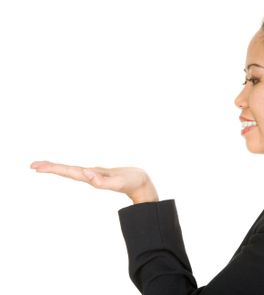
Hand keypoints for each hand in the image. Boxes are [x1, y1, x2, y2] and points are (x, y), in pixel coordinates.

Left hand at [30, 161, 158, 203]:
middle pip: (67, 171)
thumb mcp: (118, 182)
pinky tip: (71, 170)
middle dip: (50, 168)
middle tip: (32, 165)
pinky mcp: (100, 173)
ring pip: (72, 171)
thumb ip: (102, 181)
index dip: (53, 168)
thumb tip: (85, 174)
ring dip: (58, 168)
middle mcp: (90, 177)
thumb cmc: (132, 183)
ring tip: (44, 166)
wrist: (142, 185)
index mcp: (92, 178)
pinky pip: (81, 170)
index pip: (68, 172)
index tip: (37, 167)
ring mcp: (95, 175)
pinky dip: (71, 169)